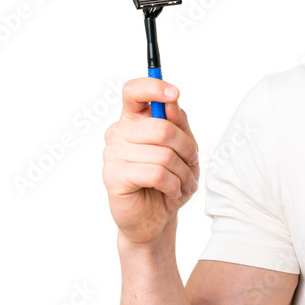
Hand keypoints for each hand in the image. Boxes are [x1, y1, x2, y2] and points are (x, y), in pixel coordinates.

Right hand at [102, 78, 200, 245]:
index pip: (133, 91)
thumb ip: (178, 122)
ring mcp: (112, 154)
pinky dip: (173, 184)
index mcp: (134, 119)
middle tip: (192, 163)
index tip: (174, 93)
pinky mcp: (113, 177)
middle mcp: (118, 133)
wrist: (156, 218)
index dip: (153, 87)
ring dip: (183, 172)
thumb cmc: (170, 179)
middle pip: (161, 127)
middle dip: (187, 148)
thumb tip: (171, 101)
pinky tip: (171, 192)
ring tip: (183, 183)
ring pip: (163, 153)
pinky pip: (156, 173)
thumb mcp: (184, 147)